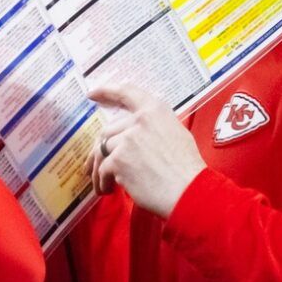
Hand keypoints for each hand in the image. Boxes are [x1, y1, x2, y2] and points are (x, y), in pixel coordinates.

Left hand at [89, 83, 205, 217]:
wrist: (188, 190)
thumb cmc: (186, 168)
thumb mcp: (176, 134)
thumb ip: (153, 126)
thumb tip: (133, 131)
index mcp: (155, 111)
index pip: (127, 93)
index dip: (106, 91)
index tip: (92, 94)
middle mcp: (139, 121)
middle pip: (108, 131)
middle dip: (103, 150)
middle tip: (99, 166)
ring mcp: (127, 140)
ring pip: (102, 151)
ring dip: (100, 169)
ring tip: (103, 183)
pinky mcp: (117, 160)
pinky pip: (102, 170)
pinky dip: (103, 181)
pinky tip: (109, 190)